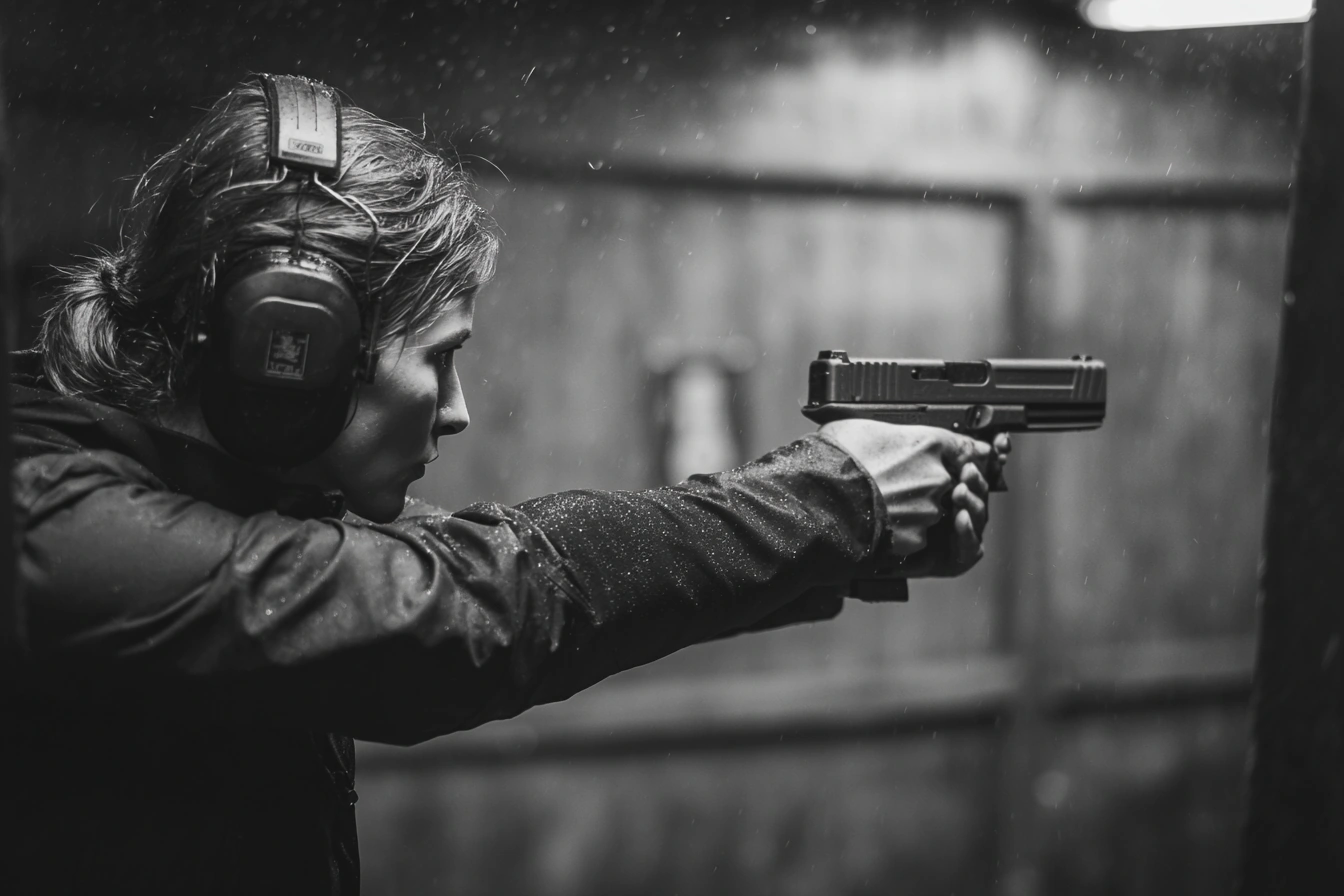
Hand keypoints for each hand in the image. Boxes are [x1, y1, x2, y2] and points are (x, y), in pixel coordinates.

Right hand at [820, 420, 1001, 562]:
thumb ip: (889, 432)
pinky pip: (915, 534)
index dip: (963, 454)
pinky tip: (877, 522)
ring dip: (912, 509)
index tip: (966, 458)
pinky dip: (900, 531)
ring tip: (880, 504)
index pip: (965, 447)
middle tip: (896, 483)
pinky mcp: (917, 538)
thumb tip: (885, 435)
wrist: (817, 501)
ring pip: (929, 509)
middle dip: (926, 484)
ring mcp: (928, 510)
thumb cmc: (834, 461)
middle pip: (946, 481)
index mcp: (928, 444)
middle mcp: (937, 477)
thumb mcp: (862, 427)